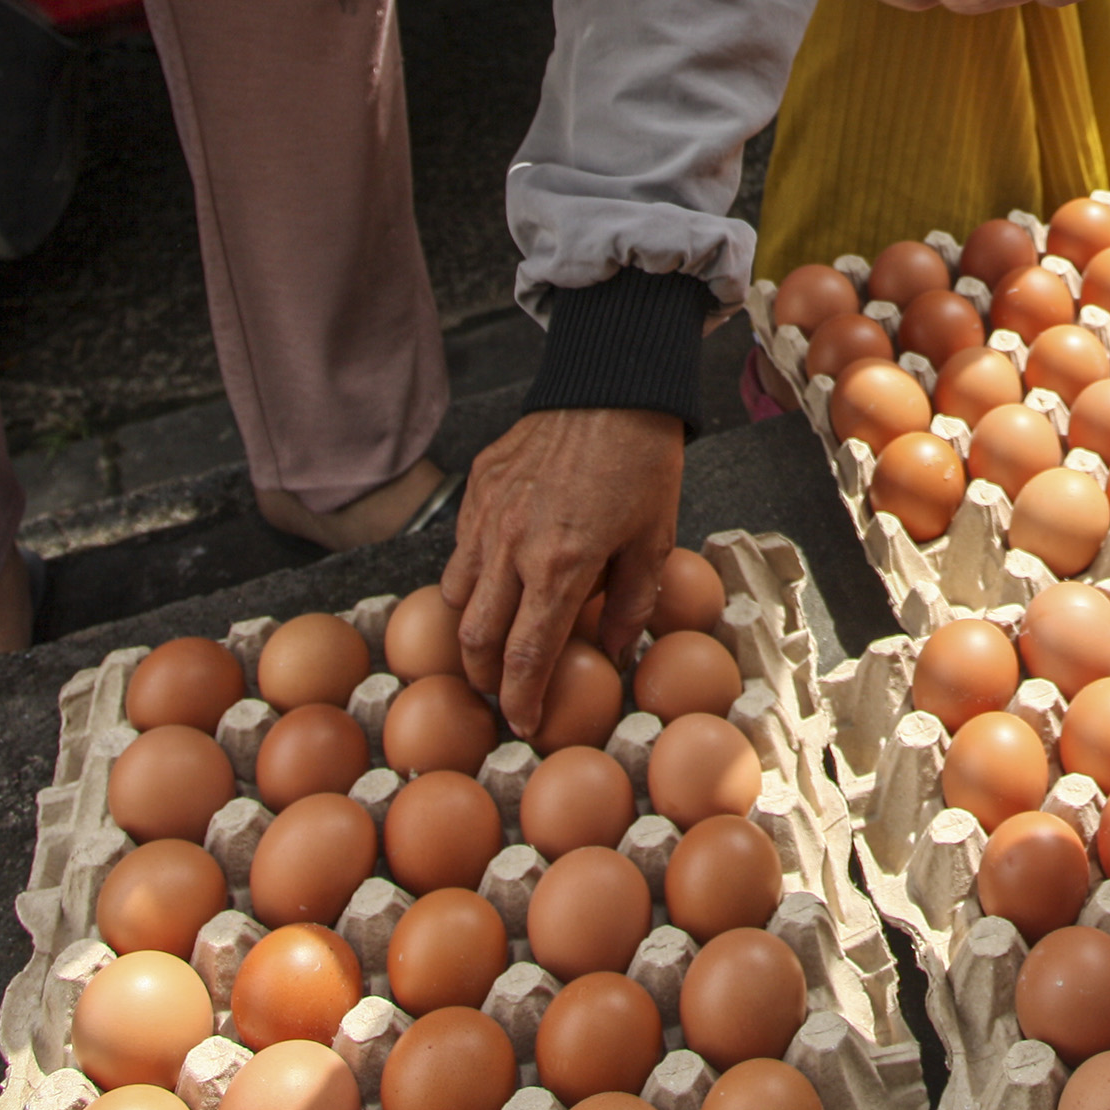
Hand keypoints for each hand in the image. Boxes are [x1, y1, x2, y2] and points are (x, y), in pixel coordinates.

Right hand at [442, 406, 685, 725]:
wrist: (612, 386)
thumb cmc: (643, 463)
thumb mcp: (655, 540)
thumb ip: (631, 604)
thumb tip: (613, 652)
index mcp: (560, 566)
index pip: (524, 657)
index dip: (520, 701)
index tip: (524, 724)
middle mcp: (511, 546)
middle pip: (474, 638)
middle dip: (483, 677)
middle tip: (501, 692)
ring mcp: (485, 515)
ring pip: (454, 596)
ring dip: (469, 630)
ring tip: (492, 642)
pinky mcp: (475, 488)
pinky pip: (459, 549)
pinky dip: (469, 577)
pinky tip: (495, 580)